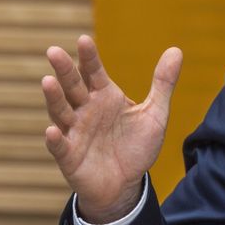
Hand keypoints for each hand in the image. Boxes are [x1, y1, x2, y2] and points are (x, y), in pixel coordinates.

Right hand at [42, 35, 182, 222]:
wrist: (126, 184)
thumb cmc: (136, 146)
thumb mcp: (154, 114)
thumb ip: (163, 83)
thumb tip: (177, 49)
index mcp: (104, 96)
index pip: (94, 71)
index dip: (89, 57)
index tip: (84, 40)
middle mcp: (85, 110)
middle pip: (72, 86)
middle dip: (64, 70)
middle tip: (54, 52)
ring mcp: (74, 132)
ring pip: (60, 111)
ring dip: (54, 98)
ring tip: (47, 81)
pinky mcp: (69, 156)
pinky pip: (60, 146)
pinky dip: (55, 139)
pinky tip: (52, 130)